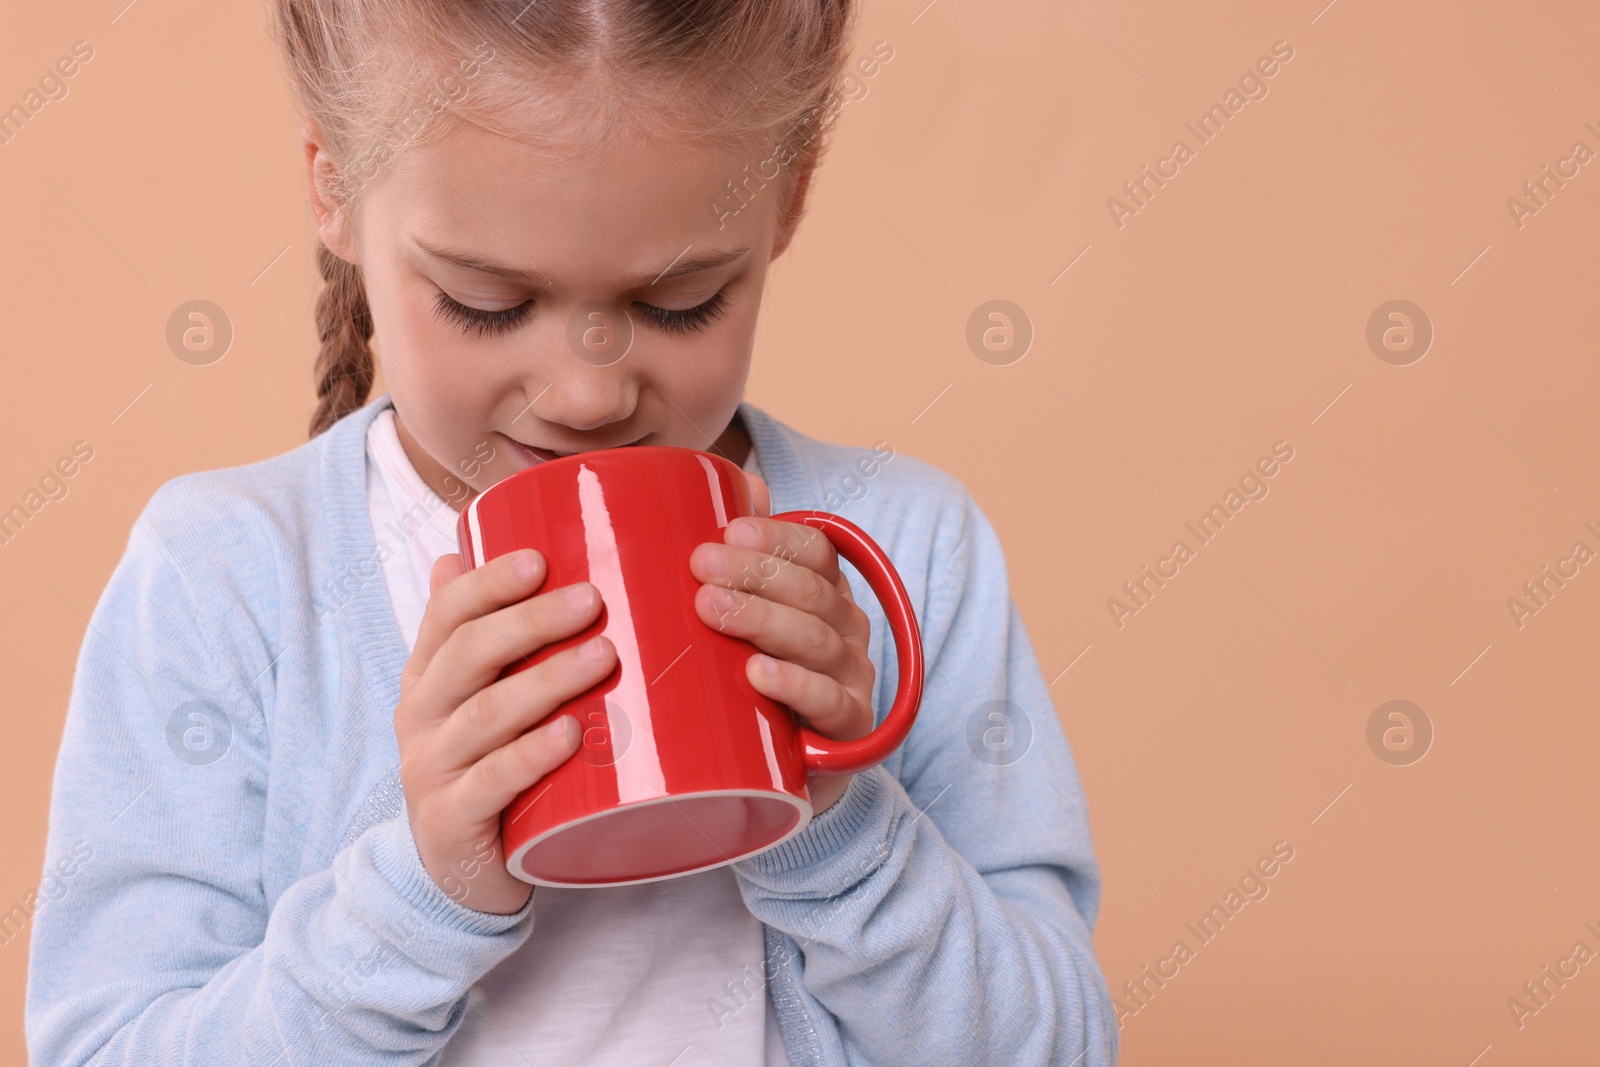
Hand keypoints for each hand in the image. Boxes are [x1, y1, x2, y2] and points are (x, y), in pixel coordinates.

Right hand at [394, 549, 616, 914]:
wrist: (453, 873)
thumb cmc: (482, 765)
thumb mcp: (476, 700)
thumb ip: (477, 635)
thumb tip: (460, 551)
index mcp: (427, 676)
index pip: (446, 615)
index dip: (488, 584)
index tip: (539, 560)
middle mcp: (420, 715)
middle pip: (469, 654)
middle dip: (531, 622)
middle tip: (591, 600)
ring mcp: (432, 769)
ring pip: (487, 714)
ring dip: (546, 681)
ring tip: (602, 657)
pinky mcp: (452, 822)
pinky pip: (492, 782)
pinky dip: (532, 756)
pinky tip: (570, 735)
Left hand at [690, 473, 875, 815]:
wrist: (779, 776)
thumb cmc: (753, 685)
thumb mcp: (744, 622)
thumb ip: (744, 559)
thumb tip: (747, 483)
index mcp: (825, 594)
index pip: (816, 551)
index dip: (778, 537)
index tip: (730, 529)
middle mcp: (846, 631)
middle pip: (812, 592)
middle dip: (756, 573)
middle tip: (700, 566)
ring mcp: (851, 680)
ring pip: (816, 640)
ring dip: (763, 619)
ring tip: (711, 609)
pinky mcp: (847, 731)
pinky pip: (829, 703)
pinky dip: (795, 685)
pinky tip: (759, 673)